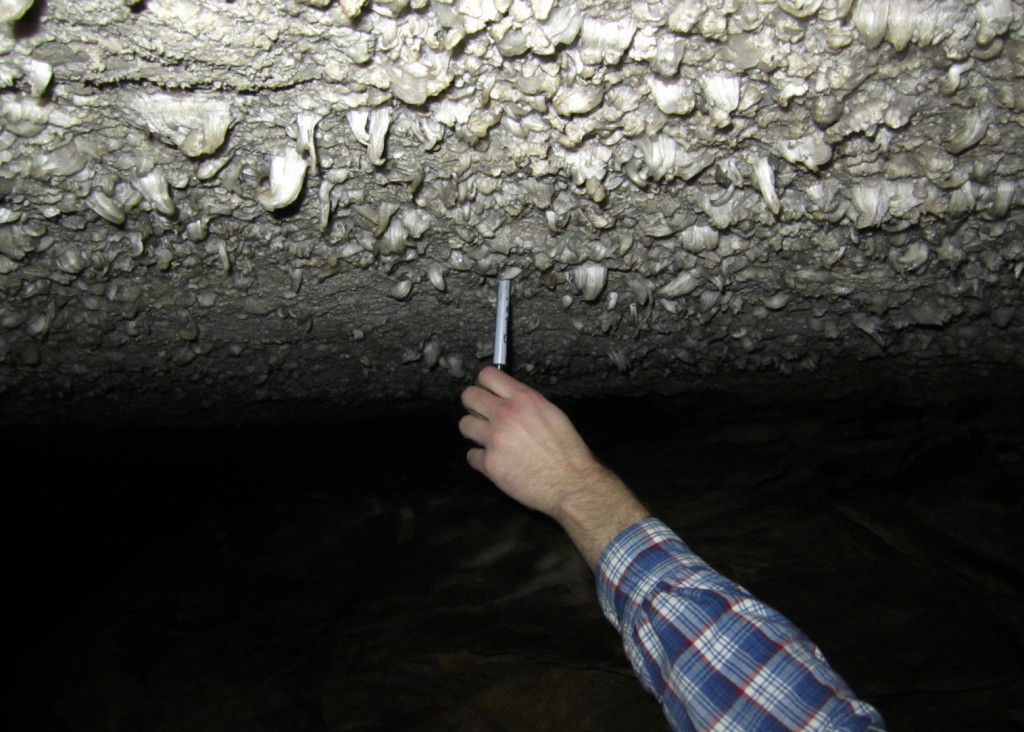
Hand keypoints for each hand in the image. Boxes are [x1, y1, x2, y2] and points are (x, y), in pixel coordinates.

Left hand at [459, 367, 648, 567]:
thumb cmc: (567, 450)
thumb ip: (525, 403)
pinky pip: (472, 455)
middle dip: (473, 405)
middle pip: (468, 396)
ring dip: (474, 431)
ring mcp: (495, 439)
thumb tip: (506, 398)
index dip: (483, 384)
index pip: (487, 375)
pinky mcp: (489, 463)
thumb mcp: (551, 413)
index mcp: (523, 398)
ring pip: (464, 424)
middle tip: (482, 415)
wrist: (571, 483)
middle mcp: (505, 414)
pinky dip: (481, 459)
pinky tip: (497, 461)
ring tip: (489, 440)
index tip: (486, 392)